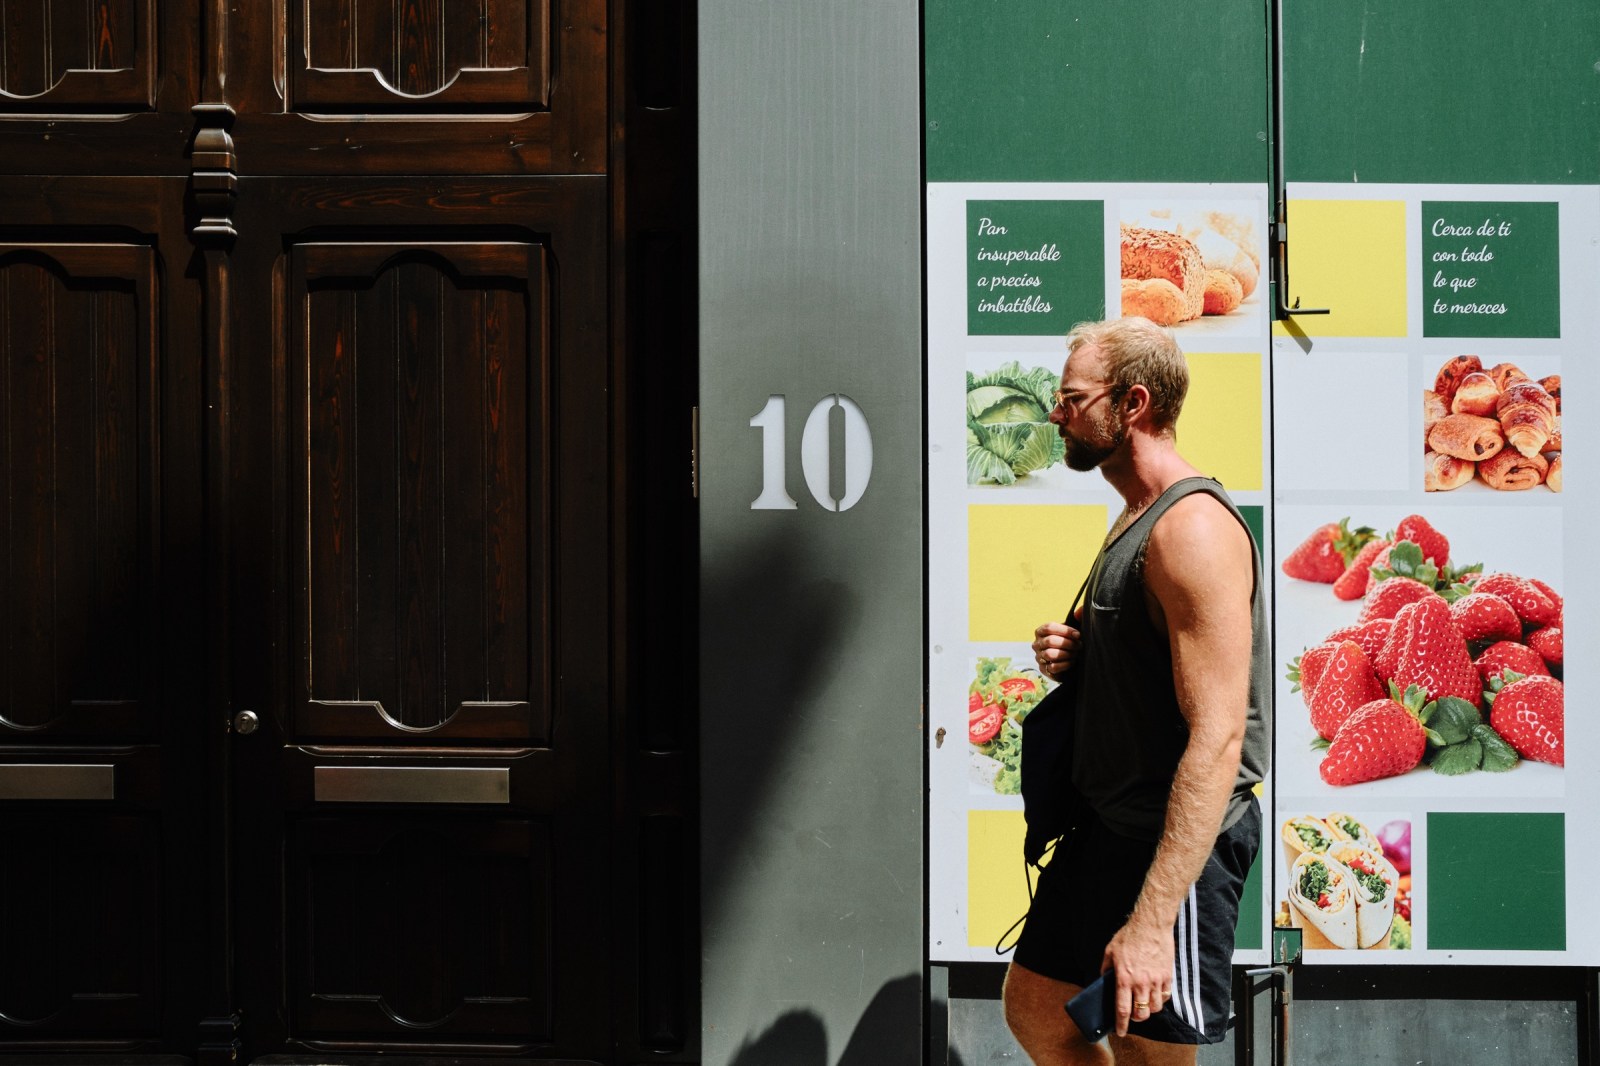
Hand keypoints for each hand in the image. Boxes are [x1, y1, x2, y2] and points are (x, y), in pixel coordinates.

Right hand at [1032, 621, 1080, 676]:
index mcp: (1041, 632)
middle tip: (1079, 645)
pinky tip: (1072, 662)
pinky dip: (1065, 664)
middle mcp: (1037, 644)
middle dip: (1068, 643)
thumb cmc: (1068, 642)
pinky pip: (1053, 667)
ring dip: (1067, 654)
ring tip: (1076, 654)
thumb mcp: (1071, 630)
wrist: (1067, 662)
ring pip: (1050, 654)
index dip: (1065, 630)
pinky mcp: (1043, 670)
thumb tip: (1079, 612)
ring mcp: (1039, 657)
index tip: (1078, 634)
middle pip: (1050, 641)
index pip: (1049, 628)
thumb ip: (1077, 619)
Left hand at [1101, 917, 1173, 1036]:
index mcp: (1124, 978)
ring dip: (1148, 1010)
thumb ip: (1106, 969)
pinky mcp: (1167, 976)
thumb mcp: (1110, 951)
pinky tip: (1154, 994)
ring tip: (1143, 1004)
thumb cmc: (1129, 937)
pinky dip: (1160, 1000)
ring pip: (1155, 1008)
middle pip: (1141, 1014)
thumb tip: (1103, 982)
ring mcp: (1156, 981)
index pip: (1123, 1009)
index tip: (1120, 1032)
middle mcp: (1141, 983)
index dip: (1121, 1024)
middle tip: (1133, 1015)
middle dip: (1136, 1019)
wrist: (1151, 925)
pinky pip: (1165, 996)